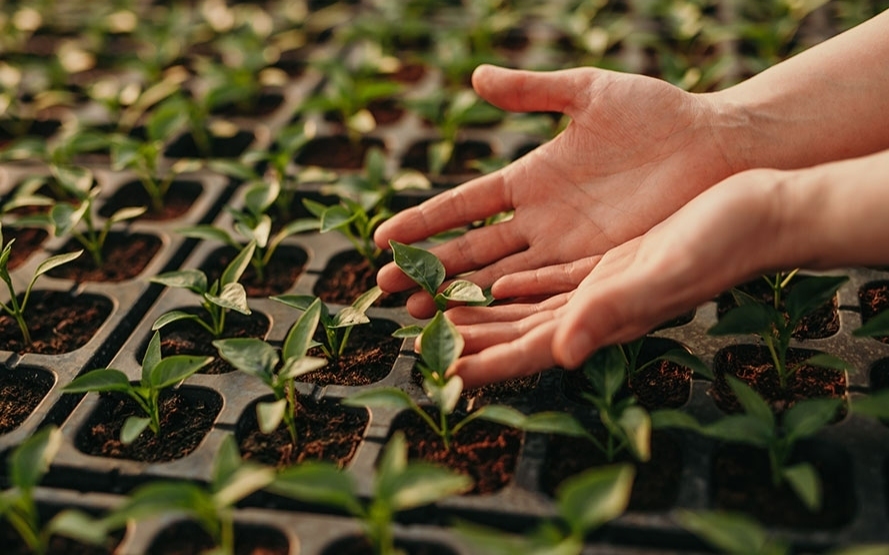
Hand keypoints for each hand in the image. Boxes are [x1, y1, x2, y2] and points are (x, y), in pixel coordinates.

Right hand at [375, 64, 742, 316]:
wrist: (716, 144)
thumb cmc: (657, 113)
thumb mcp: (589, 92)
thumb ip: (532, 89)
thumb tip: (475, 78)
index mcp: (530, 177)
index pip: (464, 205)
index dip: (424, 221)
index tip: (382, 237)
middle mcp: (541, 220)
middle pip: (471, 250)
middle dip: (426, 269)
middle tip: (382, 290)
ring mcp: (567, 248)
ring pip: (500, 278)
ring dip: (458, 296)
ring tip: (415, 315)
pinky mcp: (598, 266)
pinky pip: (544, 291)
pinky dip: (509, 307)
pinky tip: (476, 323)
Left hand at [444, 169, 793, 387]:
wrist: (758, 213)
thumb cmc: (720, 245)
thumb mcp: (662, 273)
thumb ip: (610, 311)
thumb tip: (562, 353)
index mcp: (603, 320)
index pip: (532, 352)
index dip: (487, 364)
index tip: (443, 375)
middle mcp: (597, 310)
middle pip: (520, 335)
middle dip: (470, 341)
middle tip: (420, 347)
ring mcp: (602, 286)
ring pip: (530, 308)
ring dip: (485, 313)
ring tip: (440, 316)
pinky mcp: (610, 260)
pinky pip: (553, 278)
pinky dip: (520, 284)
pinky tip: (496, 284)